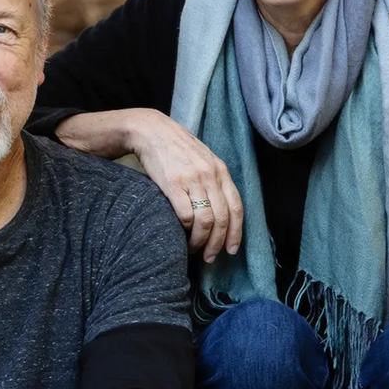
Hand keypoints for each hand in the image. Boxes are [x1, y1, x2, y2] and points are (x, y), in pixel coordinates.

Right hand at [129, 111, 243, 262]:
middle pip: (222, 218)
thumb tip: (220, 211)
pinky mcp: (172, 184)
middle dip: (218, 243)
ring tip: (194, 249)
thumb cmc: (177, 148)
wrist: (152, 131)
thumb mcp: (203, 160)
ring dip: (201, 241)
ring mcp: (192, 180)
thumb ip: (214, 180)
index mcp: (221, 171)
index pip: (236, 207)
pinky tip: (180, 235)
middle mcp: (210, 176)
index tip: (231, 250)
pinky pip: (185, 215)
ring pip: (206, 220)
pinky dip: (185, 230)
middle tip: (210, 257)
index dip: (236, 232)